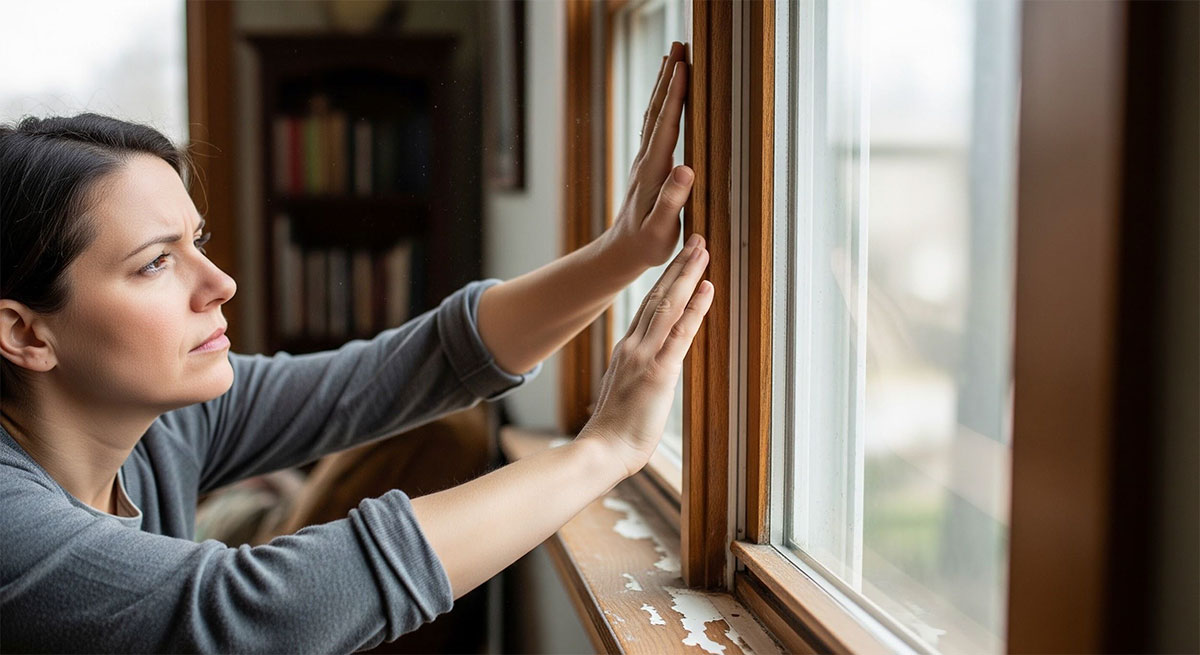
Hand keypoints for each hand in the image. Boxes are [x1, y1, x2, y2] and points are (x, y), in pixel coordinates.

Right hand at [579, 234, 712, 477]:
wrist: (602, 450)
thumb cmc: (614, 432)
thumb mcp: (624, 393)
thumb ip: (636, 375)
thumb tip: (649, 372)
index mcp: (626, 350)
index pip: (648, 307)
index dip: (665, 282)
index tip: (680, 263)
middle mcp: (633, 346)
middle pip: (657, 296)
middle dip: (678, 267)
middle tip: (696, 240)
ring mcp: (644, 356)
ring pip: (668, 305)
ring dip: (687, 275)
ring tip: (702, 250)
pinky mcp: (659, 371)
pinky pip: (680, 332)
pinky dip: (695, 307)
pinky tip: (707, 287)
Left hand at [599, 41, 692, 273]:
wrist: (621, 253)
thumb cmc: (645, 246)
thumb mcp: (660, 230)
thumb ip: (672, 201)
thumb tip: (686, 169)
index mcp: (653, 172)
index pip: (666, 126)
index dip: (675, 95)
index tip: (684, 67)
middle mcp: (646, 161)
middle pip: (657, 111)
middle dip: (668, 78)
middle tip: (679, 46)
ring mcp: (645, 162)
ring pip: (654, 115)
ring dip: (663, 86)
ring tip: (672, 59)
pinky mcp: (647, 167)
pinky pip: (655, 127)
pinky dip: (662, 105)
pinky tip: (666, 98)